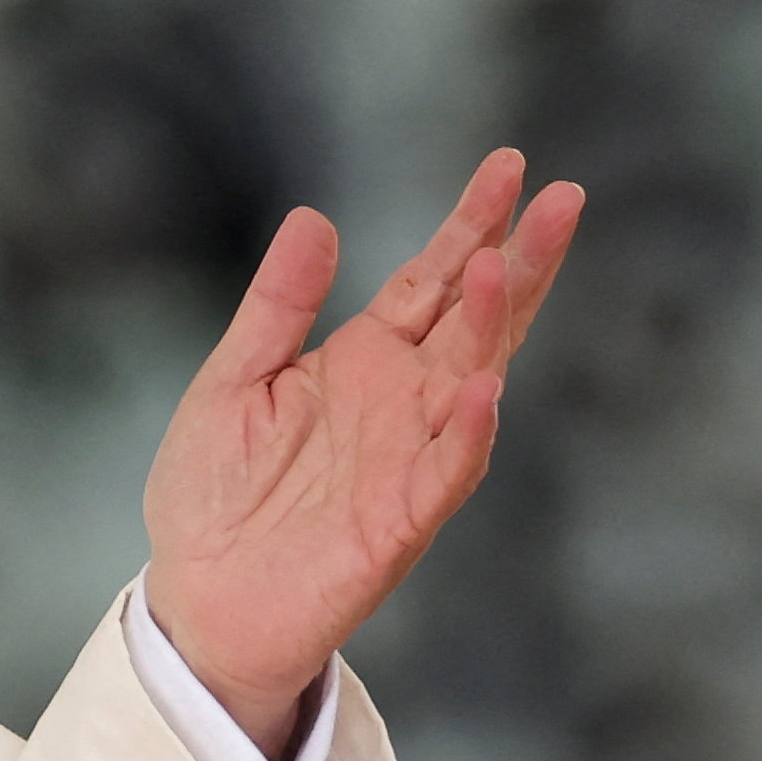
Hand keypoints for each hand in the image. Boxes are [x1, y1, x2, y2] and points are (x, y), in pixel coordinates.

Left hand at [144, 148, 585, 759]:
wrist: (199, 595)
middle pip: (475, 317)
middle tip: (562, 197)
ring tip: (502, 266)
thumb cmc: (213, 492)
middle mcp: (400, 400)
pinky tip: (479, 390)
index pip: (429, 280)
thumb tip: (315, 217)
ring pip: (475, 380)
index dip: (469, 225)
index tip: (509, 166)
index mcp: (360, 360)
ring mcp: (410, 457)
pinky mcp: (402, 519)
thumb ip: (277, 307)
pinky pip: (447, 471)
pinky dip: (467, 434)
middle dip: (518, 260)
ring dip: (493, 328)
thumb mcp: (230, 381)